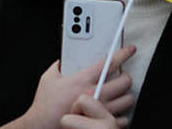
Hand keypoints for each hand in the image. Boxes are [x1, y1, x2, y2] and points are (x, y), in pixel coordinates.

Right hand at [10, 46, 135, 128]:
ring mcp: (100, 110)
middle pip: (124, 81)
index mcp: (82, 80)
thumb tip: (66, 58)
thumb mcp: (49, 78)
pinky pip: (123, 118)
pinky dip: (121, 113)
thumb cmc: (45, 104)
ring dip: (125, 94)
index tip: (129, 50)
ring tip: (119, 92)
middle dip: (126, 76)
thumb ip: (59, 65)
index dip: (123, 54)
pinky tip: (114, 109)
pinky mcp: (102, 123)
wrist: (42, 126)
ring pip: (127, 99)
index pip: (109, 63)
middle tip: (122, 75)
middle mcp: (95, 94)